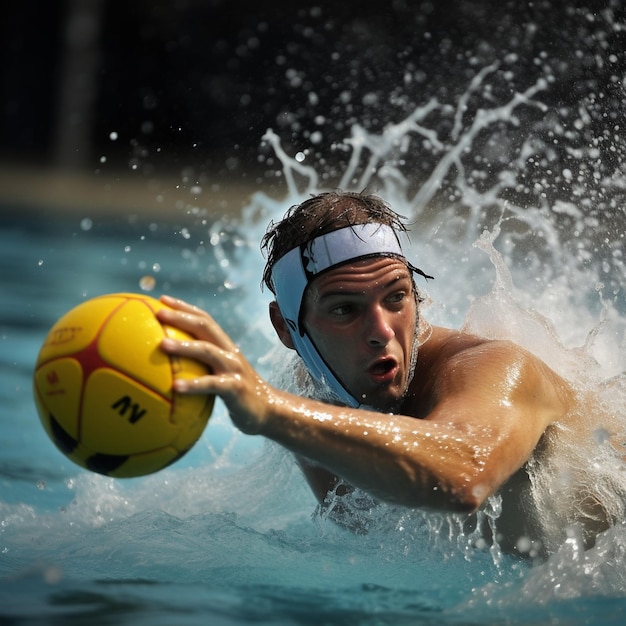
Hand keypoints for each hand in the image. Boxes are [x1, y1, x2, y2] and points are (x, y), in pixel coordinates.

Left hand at [157, 295, 271, 434]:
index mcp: (225, 346)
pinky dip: (194, 384)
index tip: (162, 300)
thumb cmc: (238, 395)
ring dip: (184, 346)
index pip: (205, 320)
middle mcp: (230, 352)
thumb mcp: (220, 376)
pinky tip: (175, 387)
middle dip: (182, 317)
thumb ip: (201, 368)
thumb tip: (166, 369)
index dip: (185, 307)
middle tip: (158, 313)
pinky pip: (212, 384)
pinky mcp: (236, 388)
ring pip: (207, 351)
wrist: (269, 411)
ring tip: (161, 344)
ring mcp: (234, 368)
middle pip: (205, 327)